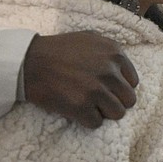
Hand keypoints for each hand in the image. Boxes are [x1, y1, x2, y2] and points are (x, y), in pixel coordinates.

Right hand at [23, 31, 138, 127]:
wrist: (28, 61)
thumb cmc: (59, 49)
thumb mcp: (90, 38)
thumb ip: (110, 51)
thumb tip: (124, 71)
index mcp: (115, 54)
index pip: (133, 82)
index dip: (119, 88)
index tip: (107, 89)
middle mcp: (109, 71)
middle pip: (129, 100)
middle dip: (115, 102)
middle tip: (98, 101)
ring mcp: (96, 90)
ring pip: (117, 114)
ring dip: (103, 113)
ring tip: (89, 106)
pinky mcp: (81, 107)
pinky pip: (97, 123)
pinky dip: (87, 120)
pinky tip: (76, 110)